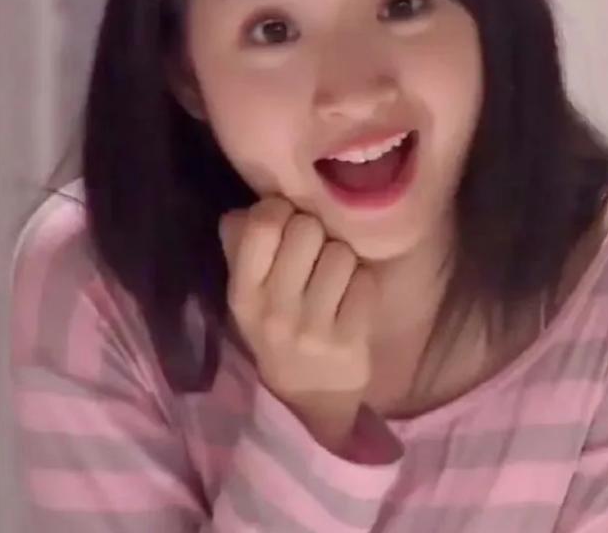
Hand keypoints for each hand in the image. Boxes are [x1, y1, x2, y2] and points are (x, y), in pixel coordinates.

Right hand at [219, 196, 376, 448]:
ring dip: (342, 259)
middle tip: (314, 254)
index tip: (287, 223)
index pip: (262, 225)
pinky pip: (365, 281)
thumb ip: (241, 246)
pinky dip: (363, 283)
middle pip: (308, 229)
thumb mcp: (249, 294)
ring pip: (340, 252)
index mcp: (243, 293)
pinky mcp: (349, 342)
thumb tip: (244, 209)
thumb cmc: (278, 328)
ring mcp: (312, 330)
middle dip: (316, 233)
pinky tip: (352, 298)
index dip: (281, 210)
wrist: (309, 398)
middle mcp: (273, 312)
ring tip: (334, 279)